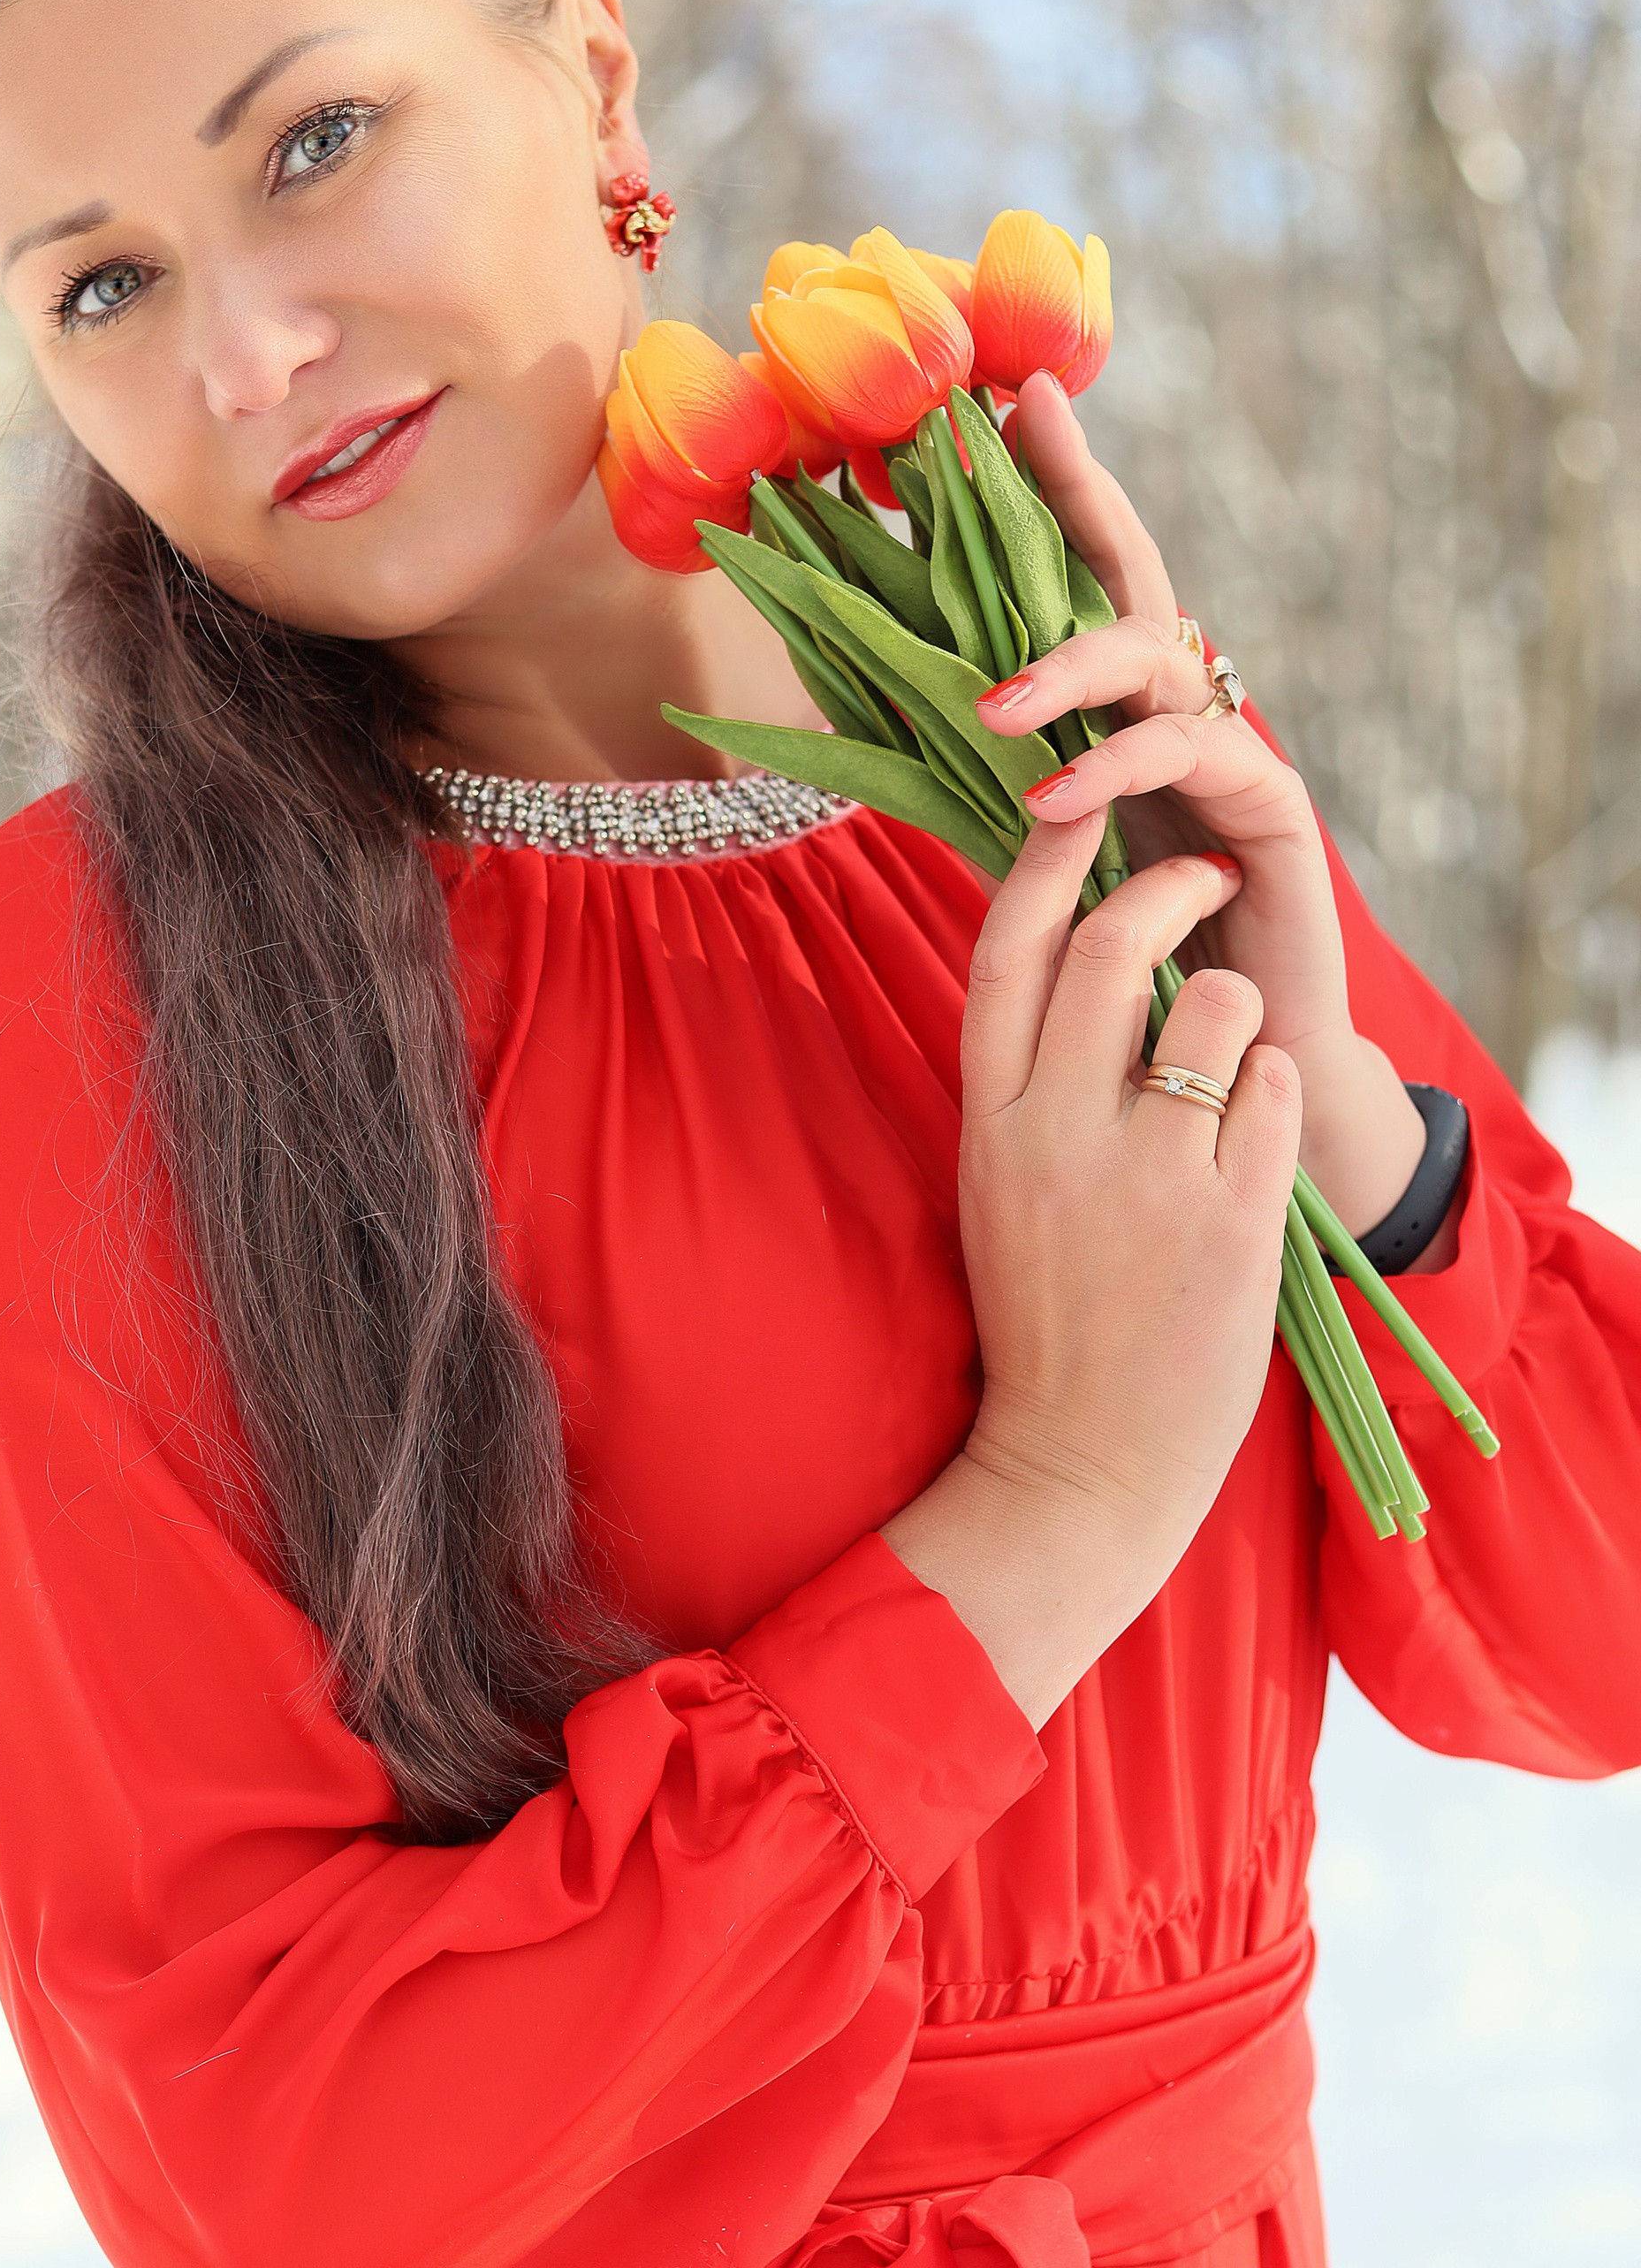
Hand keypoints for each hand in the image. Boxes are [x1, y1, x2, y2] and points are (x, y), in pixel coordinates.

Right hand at [885, 815, 1301, 1723]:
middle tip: (1202, 880)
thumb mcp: (999, 1180)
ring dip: (1238, 1011)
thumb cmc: (1047, 1311)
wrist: (1080, 1459)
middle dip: (1168, 890)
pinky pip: (1278, 1091)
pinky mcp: (1228, 1218)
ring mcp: (1145, 1177)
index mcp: (988, 1122)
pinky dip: (1279, 1095)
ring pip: (1215, 1010)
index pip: (1006, 951)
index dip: (1043, 861)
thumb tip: (1064, 941)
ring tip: (1234, 1059)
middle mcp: (1056, 1138)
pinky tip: (1256, 1144)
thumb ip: (1026, 1073)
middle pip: (1111, 945)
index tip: (1077, 807)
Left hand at [971, 371, 1429, 1245]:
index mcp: (1118, 712)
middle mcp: (1180, 711)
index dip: (1057, 484)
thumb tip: (852, 708)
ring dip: (1070, 676)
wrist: (1225, 1067)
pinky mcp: (1269, 813)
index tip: (1010, 394)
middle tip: (993, 470)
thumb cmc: (1122, 963)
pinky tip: (1055, 800)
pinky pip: (1194, 762)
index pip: (1084, 576)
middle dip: (1078, 504)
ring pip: (1159, 664)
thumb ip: (970, 782)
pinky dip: (1118, 774)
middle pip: (1133, 579)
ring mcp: (1231, 753)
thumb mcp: (1026, 856)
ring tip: (993, 713)